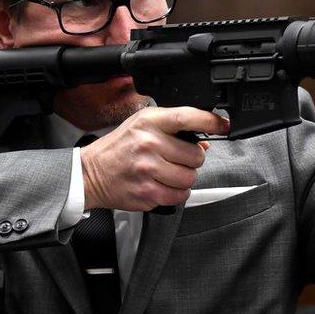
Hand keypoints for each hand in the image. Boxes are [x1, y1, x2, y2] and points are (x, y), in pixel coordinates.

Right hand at [80, 107, 229, 210]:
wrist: (90, 172)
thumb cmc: (118, 148)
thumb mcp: (142, 125)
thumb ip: (173, 129)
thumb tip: (203, 142)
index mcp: (149, 122)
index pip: (187, 117)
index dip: (210, 121)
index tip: (223, 125)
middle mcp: (149, 143)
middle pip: (195, 156)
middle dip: (191, 160)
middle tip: (176, 159)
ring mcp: (147, 169)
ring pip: (189, 178)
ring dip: (184, 178)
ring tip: (168, 173)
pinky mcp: (146, 192)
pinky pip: (178, 196)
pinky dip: (176, 193)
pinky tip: (163, 185)